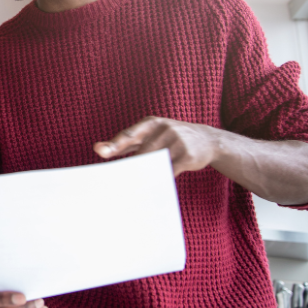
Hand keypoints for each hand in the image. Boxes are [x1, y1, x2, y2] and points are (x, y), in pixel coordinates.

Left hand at [94, 117, 223, 175]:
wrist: (208, 140)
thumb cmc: (170, 138)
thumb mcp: (151, 134)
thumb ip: (127, 142)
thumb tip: (100, 149)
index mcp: (151, 123)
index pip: (128, 134)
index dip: (114, 144)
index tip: (100, 151)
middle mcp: (164, 129)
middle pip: (142, 153)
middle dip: (131, 167)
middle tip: (118, 181)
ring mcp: (177, 141)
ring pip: (155, 163)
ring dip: (146, 174)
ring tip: (137, 185)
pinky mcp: (188, 156)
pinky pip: (169, 171)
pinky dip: (162, 178)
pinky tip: (157, 183)